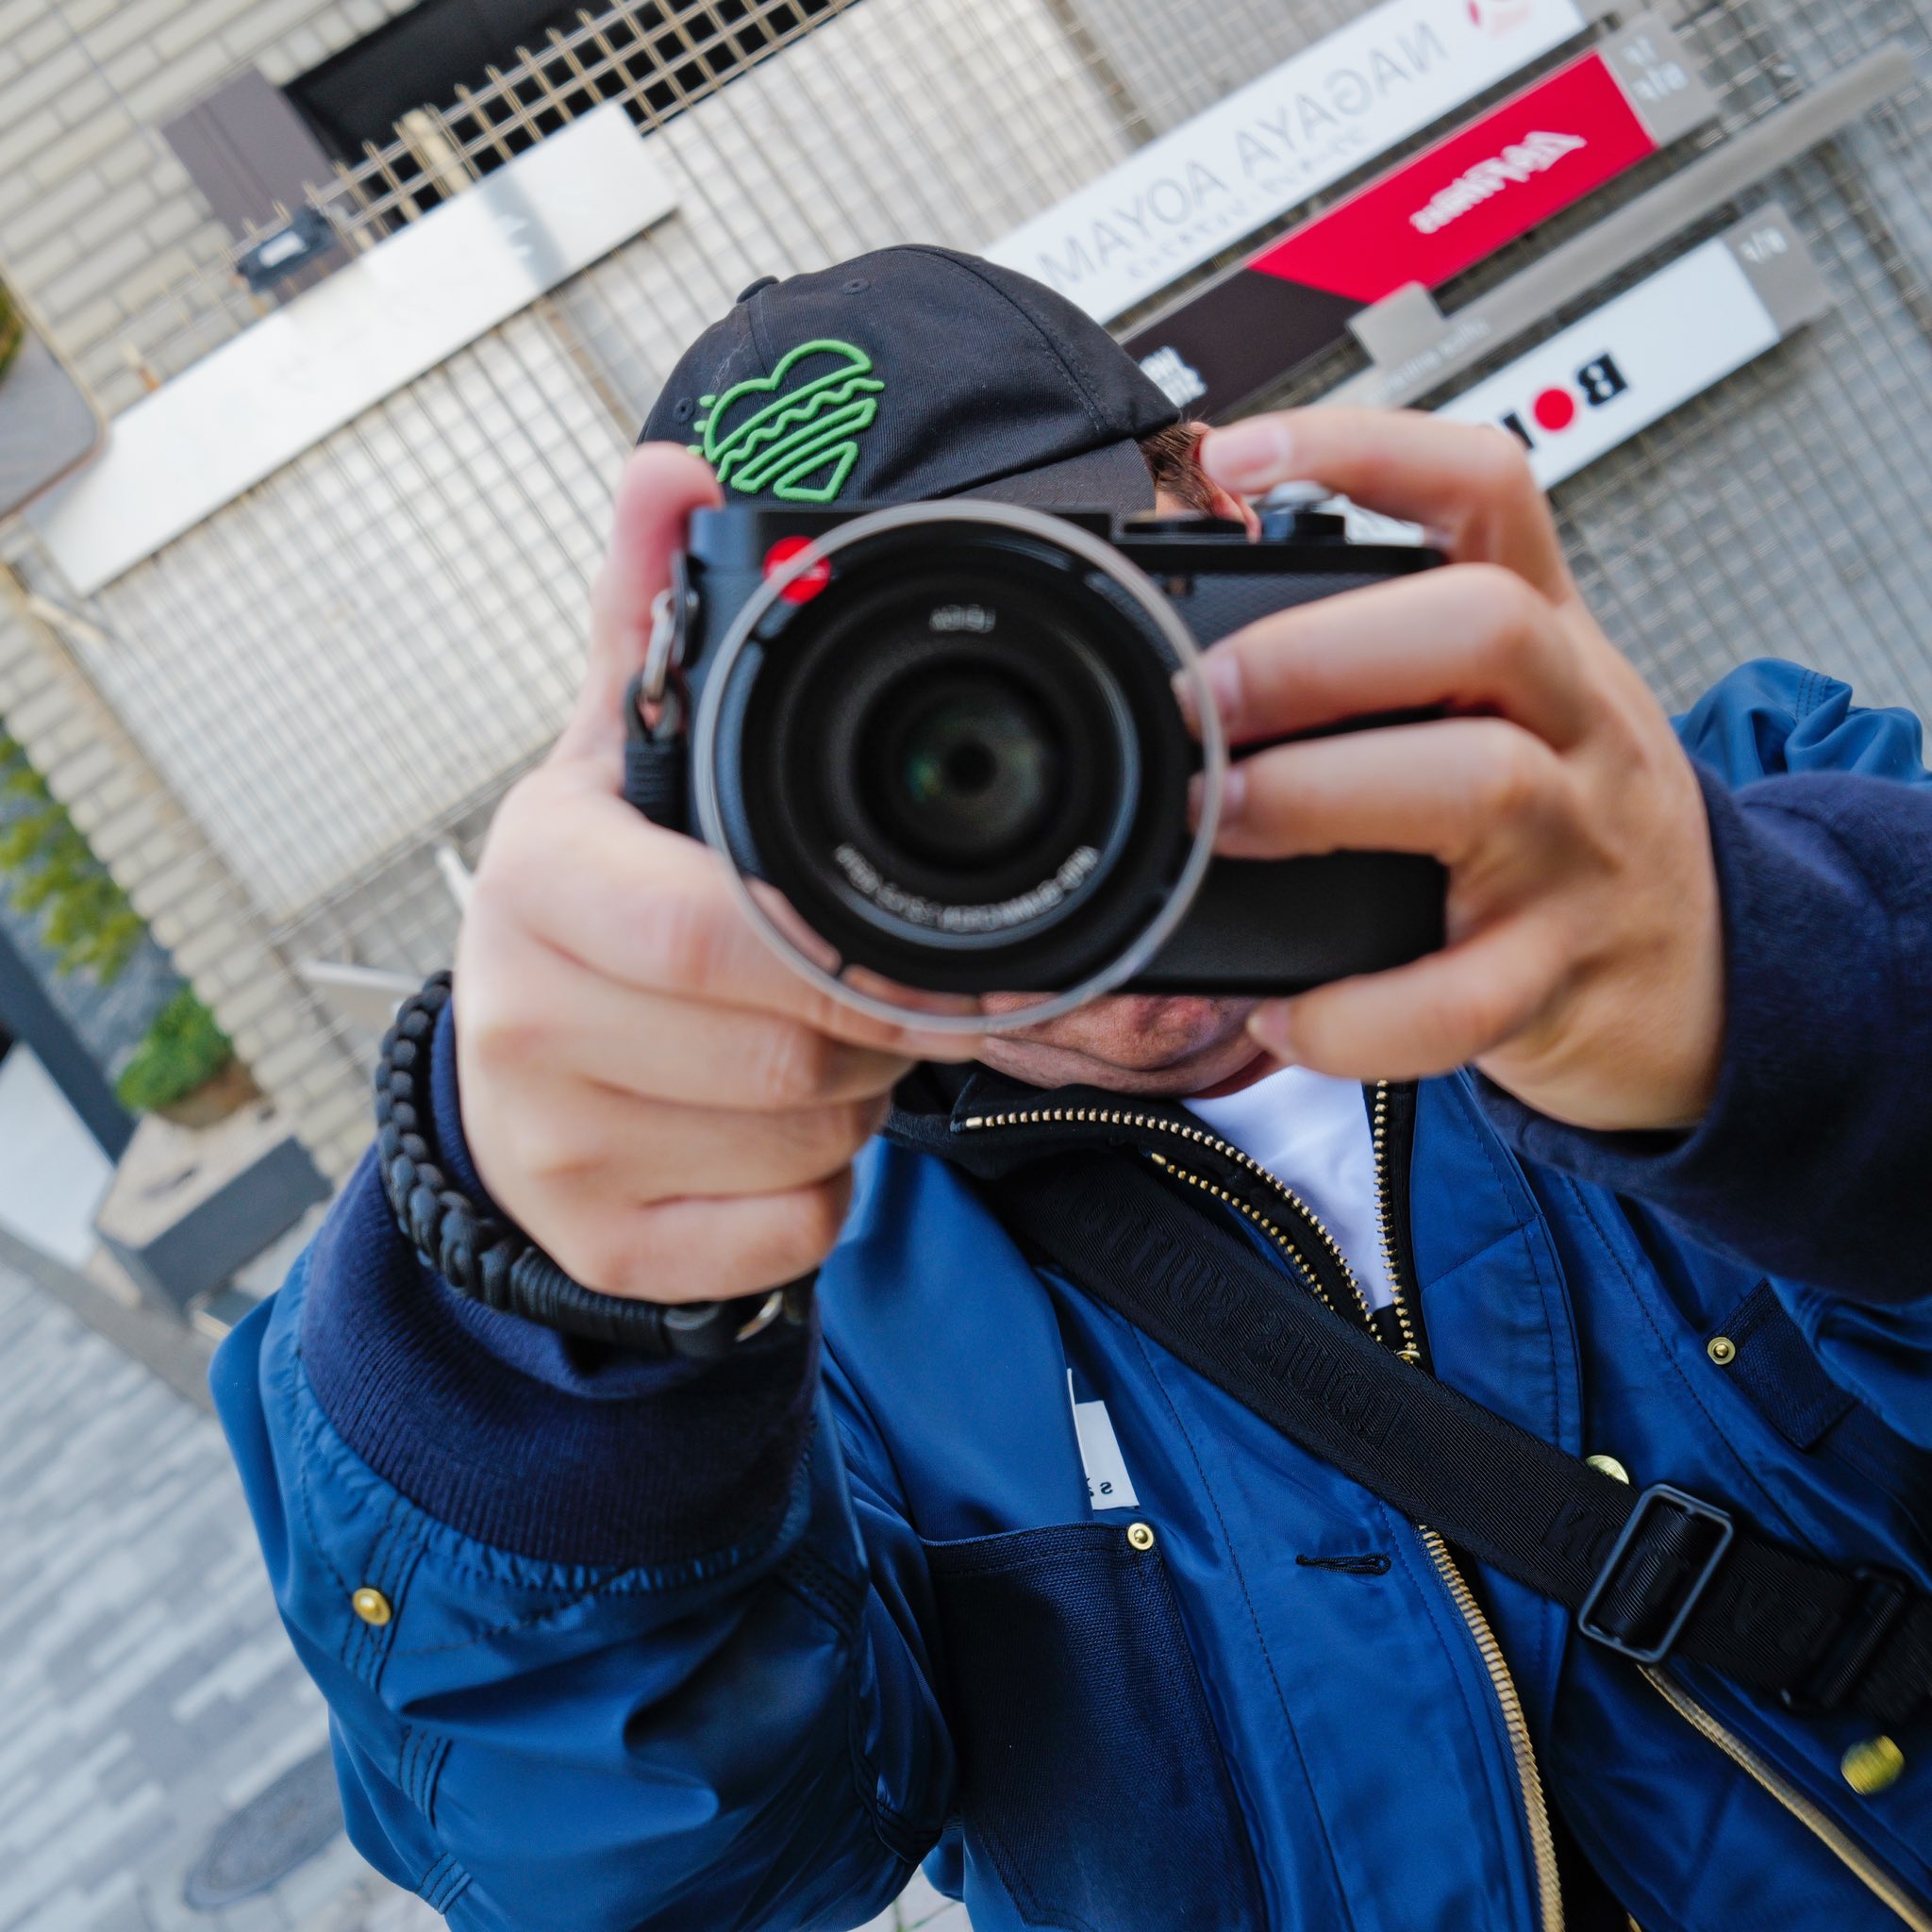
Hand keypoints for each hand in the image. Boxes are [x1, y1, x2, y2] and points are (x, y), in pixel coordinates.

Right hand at [455, 445, 971, 1302]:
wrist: (512, 1075)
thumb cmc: (596, 908)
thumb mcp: (614, 760)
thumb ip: (653, 621)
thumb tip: (673, 470)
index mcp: (541, 877)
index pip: (712, 928)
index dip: (841, 947)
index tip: (919, 940)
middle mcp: (521, 1016)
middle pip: (785, 1049)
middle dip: (869, 1026)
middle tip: (869, 990)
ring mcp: (551, 1144)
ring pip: (804, 1144)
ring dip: (856, 1100)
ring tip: (814, 1045)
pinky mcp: (596, 1242)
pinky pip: (790, 1233)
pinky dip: (825, 1191)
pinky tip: (777, 1134)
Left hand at [1198, 409, 1722, 1132]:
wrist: (1704, 980)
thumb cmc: (1571, 829)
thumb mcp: (1514, 708)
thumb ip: (1386, 659)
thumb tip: (1194, 642)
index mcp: (1547, 640)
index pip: (1484, 488)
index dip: (1362, 449)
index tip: (1236, 455)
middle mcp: (1574, 725)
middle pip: (1482, 626)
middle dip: (1317, 649)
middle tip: (1203, 698)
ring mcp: (1574, 850)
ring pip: (1478, 786)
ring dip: (1319, 796)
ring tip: (1217, 824)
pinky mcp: (1553, 975)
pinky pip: (1457, 1001)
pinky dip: (1355, 1013)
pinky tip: (1280, 1013)